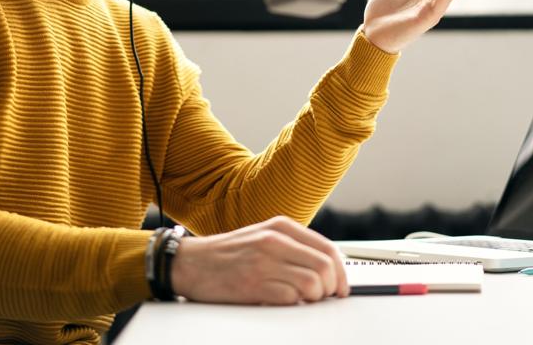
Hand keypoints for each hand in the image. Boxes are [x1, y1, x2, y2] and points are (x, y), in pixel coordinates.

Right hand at [170, 216, 348, 304]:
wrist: (190, 263)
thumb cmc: (227, 254)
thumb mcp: (263, 237)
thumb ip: (292, 246)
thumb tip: (326, 268)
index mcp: (281, 227)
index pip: (328, 249)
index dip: (341, 273)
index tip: (341, 287)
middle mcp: (275, 241)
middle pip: (325, 267)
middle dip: (330, 288)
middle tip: (322, 297)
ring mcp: (265, 262)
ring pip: (313, 284)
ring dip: (312, 298)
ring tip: (299, 299)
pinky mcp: (254, 284)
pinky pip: (291, 298)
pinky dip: (293, 305)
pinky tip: (281, 301)